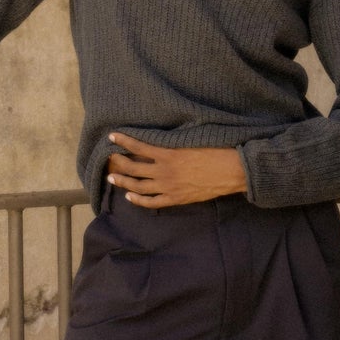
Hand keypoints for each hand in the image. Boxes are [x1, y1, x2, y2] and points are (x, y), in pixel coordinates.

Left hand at [105, 133, 247, 207]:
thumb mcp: (191, 141)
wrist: (231, 171)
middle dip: (118, 164)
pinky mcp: (176, 199)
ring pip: (138, 187)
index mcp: (168, 154)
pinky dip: (138, 201)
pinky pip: (152, 202)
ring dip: (123, 183)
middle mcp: (164, 171)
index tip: (111, 137)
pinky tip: (130, 198)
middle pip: (133, 169)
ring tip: (112, 179)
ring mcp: (169, 187)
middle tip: (108, 160)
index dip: (123, 141)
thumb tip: (156, 138)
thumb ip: (171, 142)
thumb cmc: (214, 151)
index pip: (138, 147)